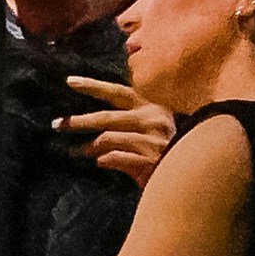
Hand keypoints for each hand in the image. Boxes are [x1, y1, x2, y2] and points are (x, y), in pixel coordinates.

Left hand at [55, 76, 176, 187]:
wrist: (197, 174)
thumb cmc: (168, 150)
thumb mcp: (151, 131)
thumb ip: (125, 125)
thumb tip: (92, 129)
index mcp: (152, 107)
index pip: (118, 92)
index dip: (93, 86)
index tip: (69, 81)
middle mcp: (153, 120)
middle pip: (106, 117)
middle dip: (78, 121)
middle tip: (57, 125)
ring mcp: (153, 140)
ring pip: (108, 139)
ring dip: (88, 147)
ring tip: (76, 151)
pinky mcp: (152, 161)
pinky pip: (116, 157)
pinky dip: (104, 159)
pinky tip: (99, 162)